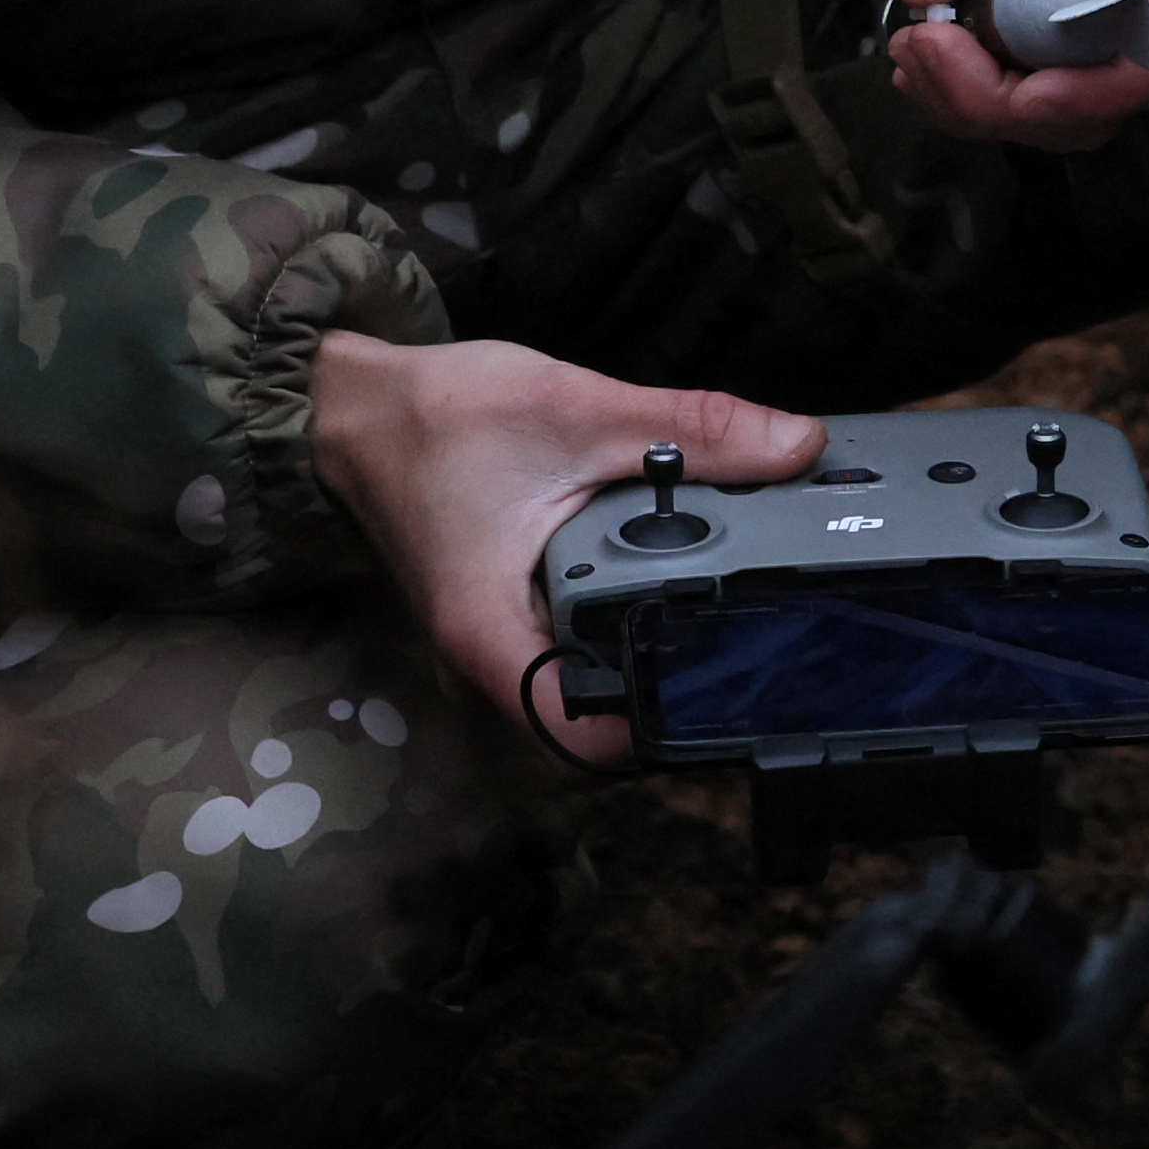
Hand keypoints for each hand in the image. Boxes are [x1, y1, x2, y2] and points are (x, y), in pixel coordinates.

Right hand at [305, 329, 823, 756]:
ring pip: (594, 683)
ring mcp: (499, 647)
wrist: (351, 408)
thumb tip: (797, 445)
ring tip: (743, 619)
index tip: (742, 703)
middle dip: (685, 693)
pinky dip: (630, 619)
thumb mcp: (574, 408)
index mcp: (494, 641)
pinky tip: (684, 582)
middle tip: (771, 655)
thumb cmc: (432, 418)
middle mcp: (490, 664)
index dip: (669, 735)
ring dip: (658, 656)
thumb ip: (690, 429)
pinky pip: (579, 644)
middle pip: (604, 722)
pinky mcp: (510, 619)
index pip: (591, 741)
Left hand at [879, 0, 1148, 144]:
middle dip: (1011, 103)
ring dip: (988, 97)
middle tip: (917, 52)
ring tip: (911, 53)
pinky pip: (1038, 47)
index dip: (1095, 89)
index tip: (1006, 74)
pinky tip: (922, 35)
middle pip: (1111, 90)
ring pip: (1071, 84)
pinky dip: (981, 64)